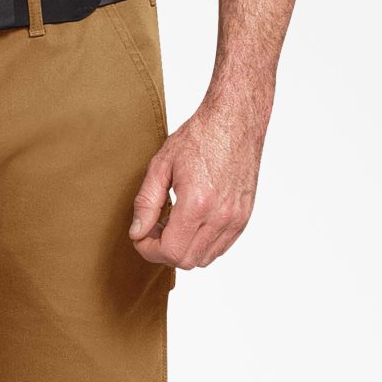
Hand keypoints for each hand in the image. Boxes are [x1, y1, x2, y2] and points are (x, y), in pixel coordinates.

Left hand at [129, 99, 268, 268]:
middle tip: (154, 228)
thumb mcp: (161, 165)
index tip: (141, 235)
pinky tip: (191, 222)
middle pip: (186, 261)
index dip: (149, 250)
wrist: (236, 120)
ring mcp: (236, 219)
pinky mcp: (244, 217)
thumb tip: (137, 233)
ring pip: (203, 259)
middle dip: (163, 251)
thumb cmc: (200, 137)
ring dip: (183, 249)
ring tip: (173, 223)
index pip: (170, 252)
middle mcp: (220, 216)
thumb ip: (146, 203)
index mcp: (197, 204)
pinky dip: (201, 244)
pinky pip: (219, 248)